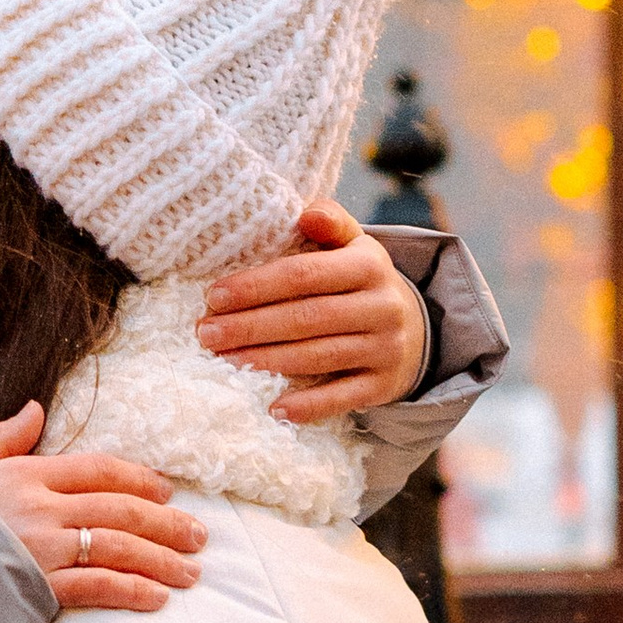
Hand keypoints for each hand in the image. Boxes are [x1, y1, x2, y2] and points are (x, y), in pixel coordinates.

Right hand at [0, 403, 204, 609]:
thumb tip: (36, 407)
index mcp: (22, 473)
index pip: (95, 468)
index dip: (137, 478)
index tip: (166, 491)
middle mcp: (39, 507)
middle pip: (120, 509)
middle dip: (166, 523)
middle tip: (200, 537)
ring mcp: (41, 548)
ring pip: (119, 547)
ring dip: (161, 560)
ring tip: (191, 573)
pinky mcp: (37, 589)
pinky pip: (97, 586)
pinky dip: (132, 590)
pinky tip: (157, 598)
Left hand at [197, 199, 429, 420]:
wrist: (416, 329)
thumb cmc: (361, 282)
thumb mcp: (353, 246)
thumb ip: (330, 223)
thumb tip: (305, 213)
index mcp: (370, 264)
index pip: (304, 274)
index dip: (257, 286)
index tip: (214, 296)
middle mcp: (383, 306)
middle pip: (307, 318)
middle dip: (251, 326)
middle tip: (206, 333)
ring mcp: (386, 348)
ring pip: (319, 356)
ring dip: (267, 361)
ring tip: (224, 362)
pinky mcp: (384, 385)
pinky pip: (343, 397)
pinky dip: (308, 405)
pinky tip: (274, 409)